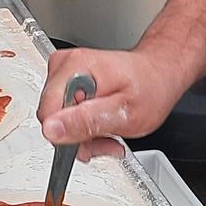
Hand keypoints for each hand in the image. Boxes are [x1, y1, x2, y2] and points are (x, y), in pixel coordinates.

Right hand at [37, 46, 191, 156]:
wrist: (157, 74)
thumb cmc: (150, 88)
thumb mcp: (124, 114)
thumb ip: (86, 122)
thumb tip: (51, 130)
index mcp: (76, 68)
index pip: (48, 114)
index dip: (70, 134)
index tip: (95, 137)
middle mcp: (65, 66)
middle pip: (52, 119)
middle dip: (80, 137)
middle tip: (108, 139)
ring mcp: (64, 73)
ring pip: (58, 121)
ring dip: (84, 135)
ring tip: (109, 133)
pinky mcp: (66, 83)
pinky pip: (64, 115)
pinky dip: (83, 126)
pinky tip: (102, 124)